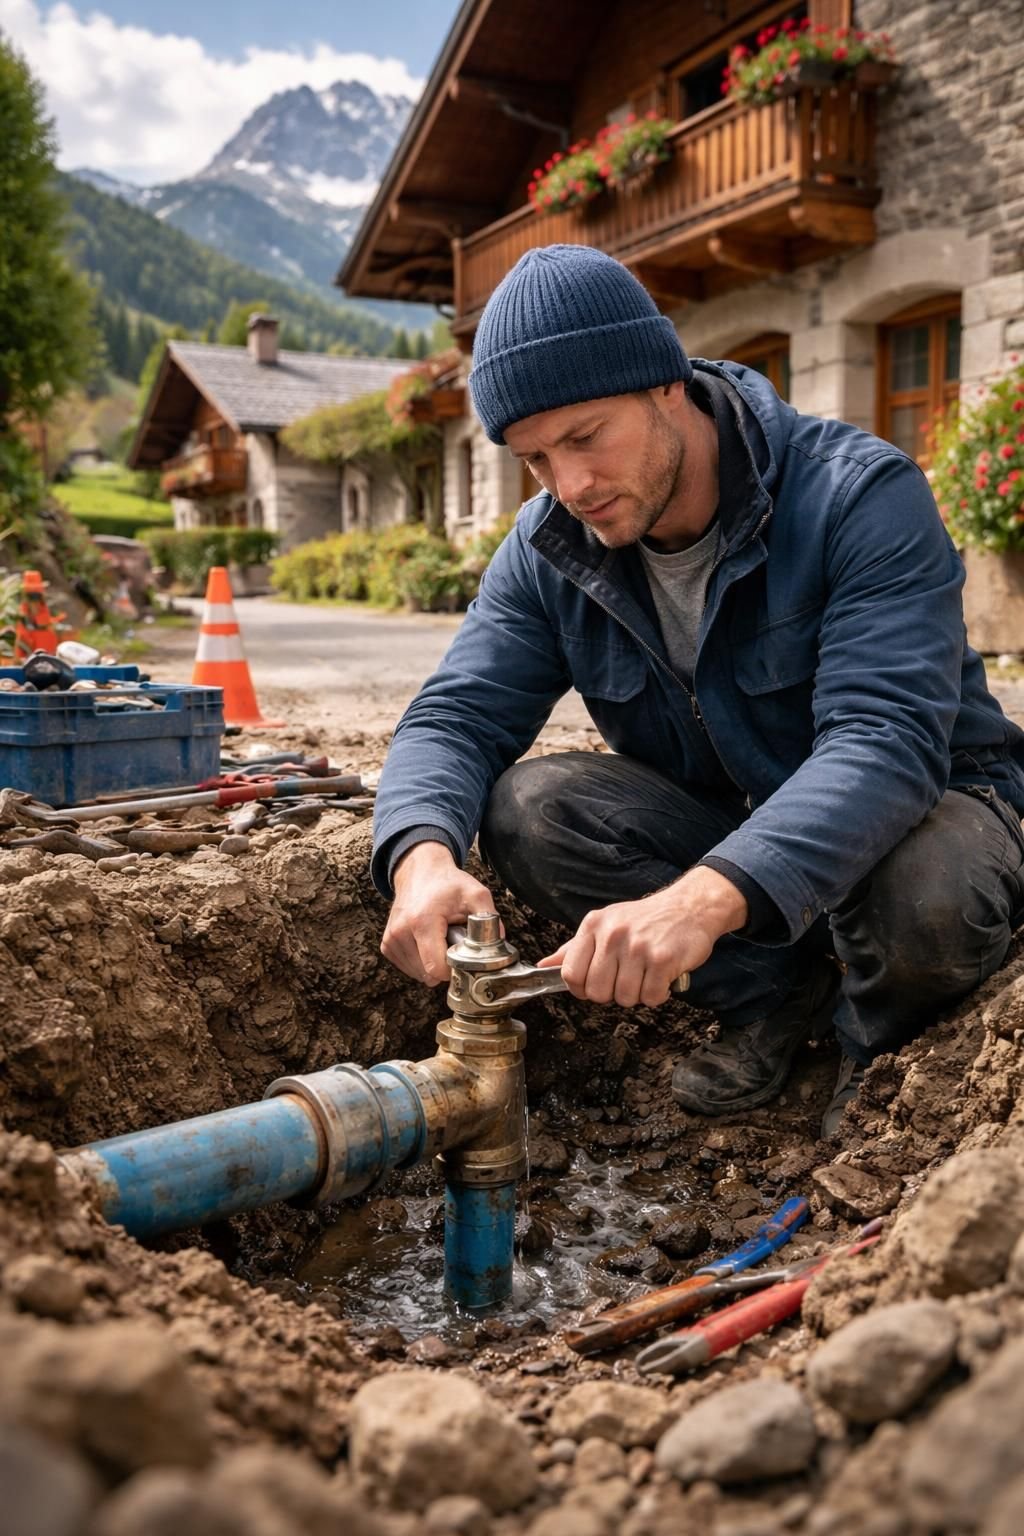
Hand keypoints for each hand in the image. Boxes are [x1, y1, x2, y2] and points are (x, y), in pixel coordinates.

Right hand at [381, 841, 496, 986]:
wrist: (420, 871)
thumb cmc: (448, 884)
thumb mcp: (476, 894)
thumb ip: (490, 920)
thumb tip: (498, 947)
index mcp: (422, 921)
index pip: (436, 968)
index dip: (455, 970)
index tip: (463, 955)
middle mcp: (401, 932)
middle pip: (428, 974)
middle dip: (445, 964)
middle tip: (452, 941)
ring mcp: (391, 939)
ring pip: (419, 974)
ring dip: (433, 962)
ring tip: (439, 938)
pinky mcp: (387, 945)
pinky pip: (409, 968)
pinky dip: (421, 961)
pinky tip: (427, 942)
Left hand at [537, 867, 747, 1006]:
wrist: (690, 907)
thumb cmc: (645, 920)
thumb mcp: (605, 924)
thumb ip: (573, 949)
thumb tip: (543, 966)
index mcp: (594, 925)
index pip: (570, 973)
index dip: (581, 989)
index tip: (594, 986)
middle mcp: (613, 934)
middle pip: (596, 991)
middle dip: (612, 993)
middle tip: (627, 979)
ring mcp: (638, 947)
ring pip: (624, 998)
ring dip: (637, 994)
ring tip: (646, 975)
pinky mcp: (662, 959)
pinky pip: (651, 997)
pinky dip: (658, 994)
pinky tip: (662, 977)